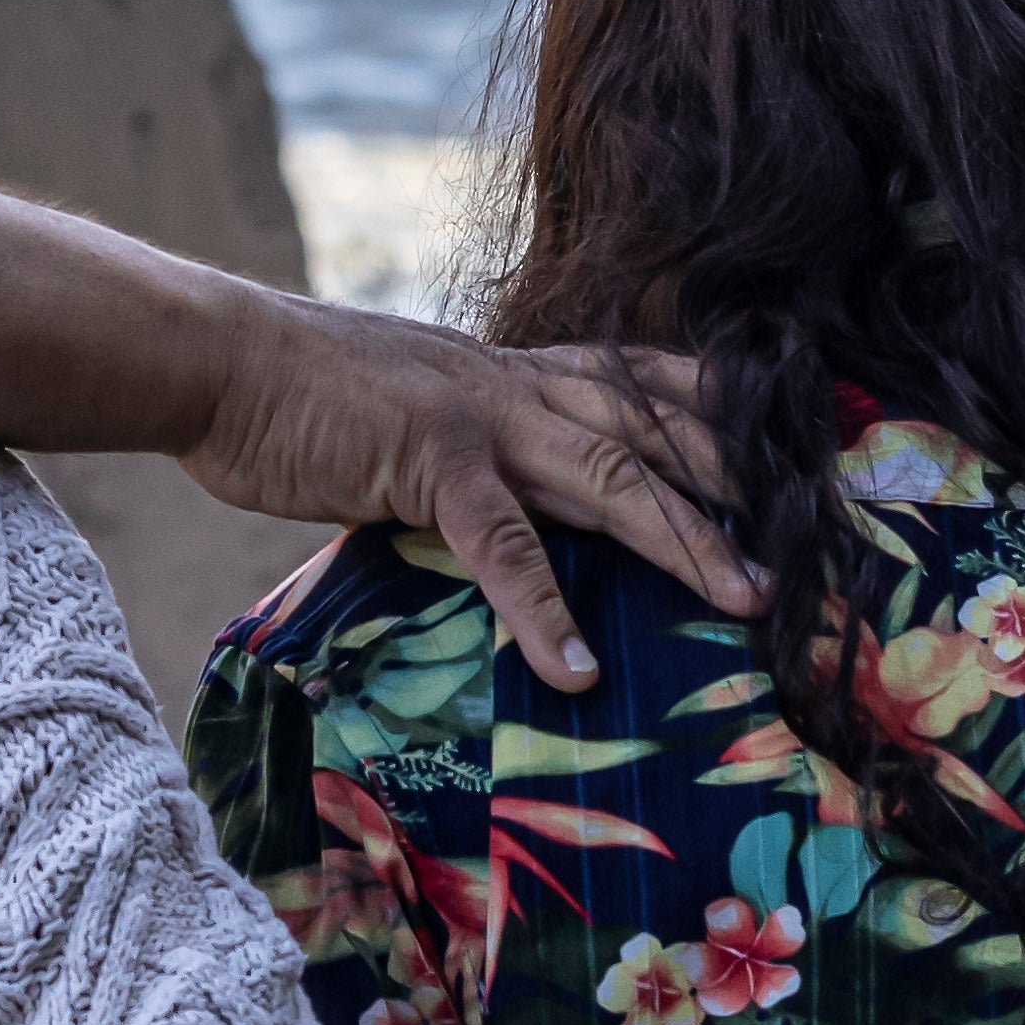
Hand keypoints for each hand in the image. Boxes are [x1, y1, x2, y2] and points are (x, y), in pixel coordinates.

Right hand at [173, 295, 743, 687]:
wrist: (219, 359)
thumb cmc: (302, 394)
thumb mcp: (411, 411)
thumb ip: (473, 451)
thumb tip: (508, 507)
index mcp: (513, 372)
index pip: (641, 378)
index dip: (719, 405)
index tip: (789, 438)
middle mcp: (515, 384)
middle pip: (654, 425)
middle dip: (737, 481)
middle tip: (806, 538)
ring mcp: (478, 417)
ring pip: (609, 474)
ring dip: (683, 538)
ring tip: (742, 599)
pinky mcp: (427, 459)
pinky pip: (502, 541)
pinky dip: (542, 606)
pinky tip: (575, 664)